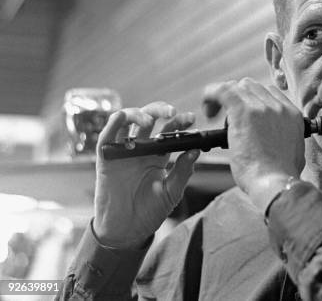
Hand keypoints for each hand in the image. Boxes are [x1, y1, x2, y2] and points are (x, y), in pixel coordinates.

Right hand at [93, 101, 199, 247]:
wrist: (126, 230)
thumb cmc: (149, 212)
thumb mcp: (171, 192)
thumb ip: (182, 172)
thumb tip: (195, 150)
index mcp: (158, 155)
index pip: (169, 132)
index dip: (179, 122)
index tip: (191, 119)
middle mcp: (141, 150)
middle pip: (149, 119)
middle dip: (160, 110)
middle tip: (173, 113)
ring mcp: (123, 152)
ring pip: (127, 122)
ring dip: (138, 114)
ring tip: (150, 120)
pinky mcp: (106, 159)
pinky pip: (107, 137)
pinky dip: (113, 124)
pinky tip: (122, 117)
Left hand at [202, 78, 304, 211]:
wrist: (276, 183)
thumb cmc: (280, 177)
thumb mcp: (293, 153)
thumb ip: (285, 140)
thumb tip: (274, 140)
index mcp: (292, 116)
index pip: (270, 94)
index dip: (253, 100)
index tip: (244, 114)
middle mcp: (279, 107)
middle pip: (253, 87)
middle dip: (238, 97)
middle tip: (227, 116)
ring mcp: (262, 107)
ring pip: (239, 87)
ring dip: (225, 98)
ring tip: (214, 115)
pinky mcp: (244, 111)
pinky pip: (223, 91)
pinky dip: (212, 95)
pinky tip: (207, 110)